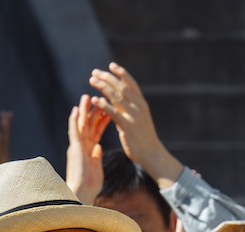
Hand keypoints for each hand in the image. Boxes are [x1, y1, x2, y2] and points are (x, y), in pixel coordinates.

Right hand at [65, 95, 109, 203]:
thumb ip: (97, 156)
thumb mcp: (96, 167)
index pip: (96, 131)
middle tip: (96, 96)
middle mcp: (82, 145)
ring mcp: (77, 146)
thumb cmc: (90, 183)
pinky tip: (76, 110)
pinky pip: (74, 132)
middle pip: (88, 124)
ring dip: (84, 111)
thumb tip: (99, 147)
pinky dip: (75, 121)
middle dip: (92, 111)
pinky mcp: (74, 149)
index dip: (101, 120)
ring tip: (87, 97)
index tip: (107, 109)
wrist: (82, 193)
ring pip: (81, 124)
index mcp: (89, 149)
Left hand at [88, 62, 182, 185]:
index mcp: (142, 104)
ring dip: (103, 86)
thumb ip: (130, 107)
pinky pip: (113, 112)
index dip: (122, 73)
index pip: (132, 84)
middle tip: (95, 72)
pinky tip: (94, 99)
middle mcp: (139, 107)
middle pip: (121, 87)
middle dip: (107, 78)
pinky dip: (103, 104)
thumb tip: (118, 98)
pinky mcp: (127, 126)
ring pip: (116, 96)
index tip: (111, 65)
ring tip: (92, 80)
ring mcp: (134, 116)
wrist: (152, 153)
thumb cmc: (144, 137)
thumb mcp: (140, 118)